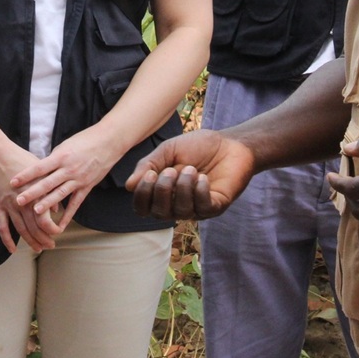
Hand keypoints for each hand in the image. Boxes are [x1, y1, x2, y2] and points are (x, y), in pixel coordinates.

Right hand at [0, 142, 58, 253]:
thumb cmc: (21, 159)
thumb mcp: (41, 171)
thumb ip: (50, 189)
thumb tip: (57, 208)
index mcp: (36, 194)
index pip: (45, 219)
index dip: (52, 229)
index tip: (58, 232)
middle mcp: (23, 202)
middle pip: (34, 228)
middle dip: (44, 239)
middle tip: (50, 245)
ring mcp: (9, 205)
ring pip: (20, 229)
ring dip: (30, 241)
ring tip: (37, 249)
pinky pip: (2, 226)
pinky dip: (7, 239)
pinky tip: (12, 249)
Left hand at [9, 128, 119, 231]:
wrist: (108, 141)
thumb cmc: (84, 140)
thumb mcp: (65, 146)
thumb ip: (53, 159)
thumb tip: (40, 170)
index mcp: (61, 156)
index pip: (40, 167)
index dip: (26, 175)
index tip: (13, 182)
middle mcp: (69, 169)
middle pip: (47, 183)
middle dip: (32, 193)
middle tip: (18, 200)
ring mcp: (78, 179)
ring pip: (60, 194)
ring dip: (47, 204)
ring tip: (35, 212)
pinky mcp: (87, 186)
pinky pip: (76, 203)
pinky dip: (68, 215)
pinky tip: (59, 225)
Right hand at [126, 129, 255, 219]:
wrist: (230, 144)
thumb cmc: (198, 147)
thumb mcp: (168, 150)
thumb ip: (149, 165)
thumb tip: (129, 185)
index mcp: (162, 192)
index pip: (142, 207)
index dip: (142, 195)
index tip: (150, 173)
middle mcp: (177, 205)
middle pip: (158, 213)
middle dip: (162, 190)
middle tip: (172, 170)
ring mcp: (196, 208)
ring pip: (181, 211)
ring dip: (183, 187)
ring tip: (191, 169)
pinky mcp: (215, 206)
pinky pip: (202, 208)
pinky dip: (199, 191)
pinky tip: (203, 177)